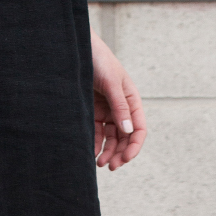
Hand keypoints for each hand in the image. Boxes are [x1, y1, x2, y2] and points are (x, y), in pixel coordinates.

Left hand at [91, 30, 146, 170]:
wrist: (76, 49)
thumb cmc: (98, 60)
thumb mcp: (112, 82)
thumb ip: (120, 107)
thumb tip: (129, 131)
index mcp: (131, 100)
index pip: (139, 128)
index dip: (134, 145)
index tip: (125, 159)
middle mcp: (120, 107)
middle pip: (125, 136)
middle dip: (120, 152)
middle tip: (111, 166)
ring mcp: (106, 110)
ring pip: (110, 137)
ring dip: (108, 151)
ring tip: (100, 163)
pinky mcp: (91, 111)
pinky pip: (95, 131)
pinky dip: (95, 143)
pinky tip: (91, 153)